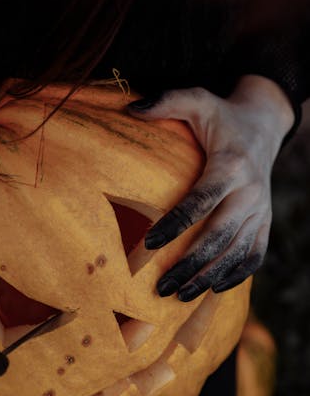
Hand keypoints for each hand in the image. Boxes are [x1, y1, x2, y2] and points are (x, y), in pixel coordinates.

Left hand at [127, 75, 294, 300]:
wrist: (264, 124)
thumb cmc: (222, 115)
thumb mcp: (197, 99)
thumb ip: (165, 101)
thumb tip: (129, 108)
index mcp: (231, 165)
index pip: (201, 200)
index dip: (176, 224)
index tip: (148, 244)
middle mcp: (251, 191)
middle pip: (220, 235)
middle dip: (190, 264)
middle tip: (161, 286)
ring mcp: (261, 209)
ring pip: (237, 251)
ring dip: (209, 277)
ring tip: (180, 296)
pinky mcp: (265, 220)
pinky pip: (255, 254)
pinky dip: (236, 275)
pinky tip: (212, 290)